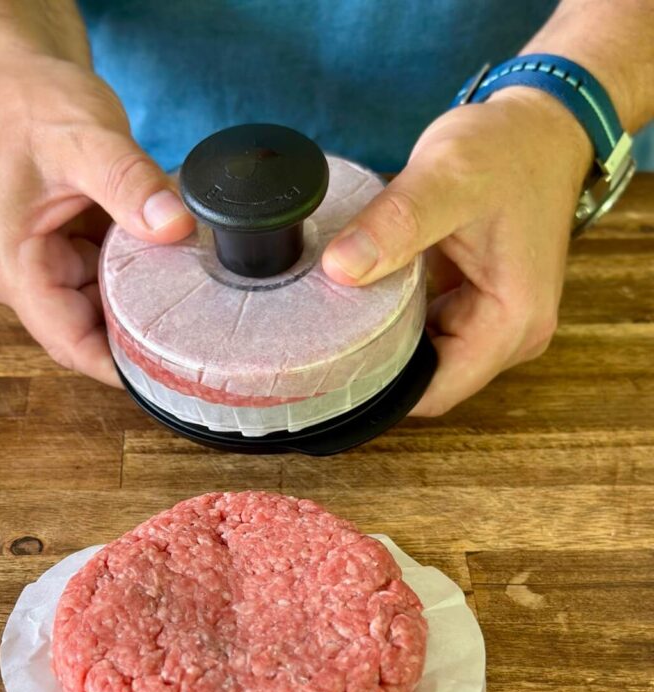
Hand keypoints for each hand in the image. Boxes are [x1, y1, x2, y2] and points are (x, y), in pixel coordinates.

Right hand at [0, 54, 194, 385]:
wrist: (18, 75)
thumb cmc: (33, 103)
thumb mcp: (86, 139)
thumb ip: (131, 184)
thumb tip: (175, 227)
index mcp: (13, 262)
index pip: (67, 342)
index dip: (116, 368)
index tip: (165, 378)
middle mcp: (23, 274)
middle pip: (87, 333)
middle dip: (138, 337)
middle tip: (197, 341)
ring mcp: (44, 266)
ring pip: (101, 311)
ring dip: (142, 306)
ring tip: (190, 304)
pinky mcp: (66, 253)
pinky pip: (106, 283)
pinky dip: (137, 279)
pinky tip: (170, 272)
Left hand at [321, 88, 592, 415]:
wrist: (542, 126)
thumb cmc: (507, 149)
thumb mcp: (446, 178)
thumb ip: (395, 225)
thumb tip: (339, 268)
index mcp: (513, 322)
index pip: (437, 392)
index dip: (382, 391)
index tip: (331, 368)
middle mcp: (515, 336)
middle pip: (431, 382)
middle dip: (380, 365)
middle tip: (324, 339)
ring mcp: (500, 325)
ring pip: (429, 360)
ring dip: (389, 343)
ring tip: (342, 317)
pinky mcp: (484, 309)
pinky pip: (433, 334)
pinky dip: (402, 322)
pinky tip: (371, 299)